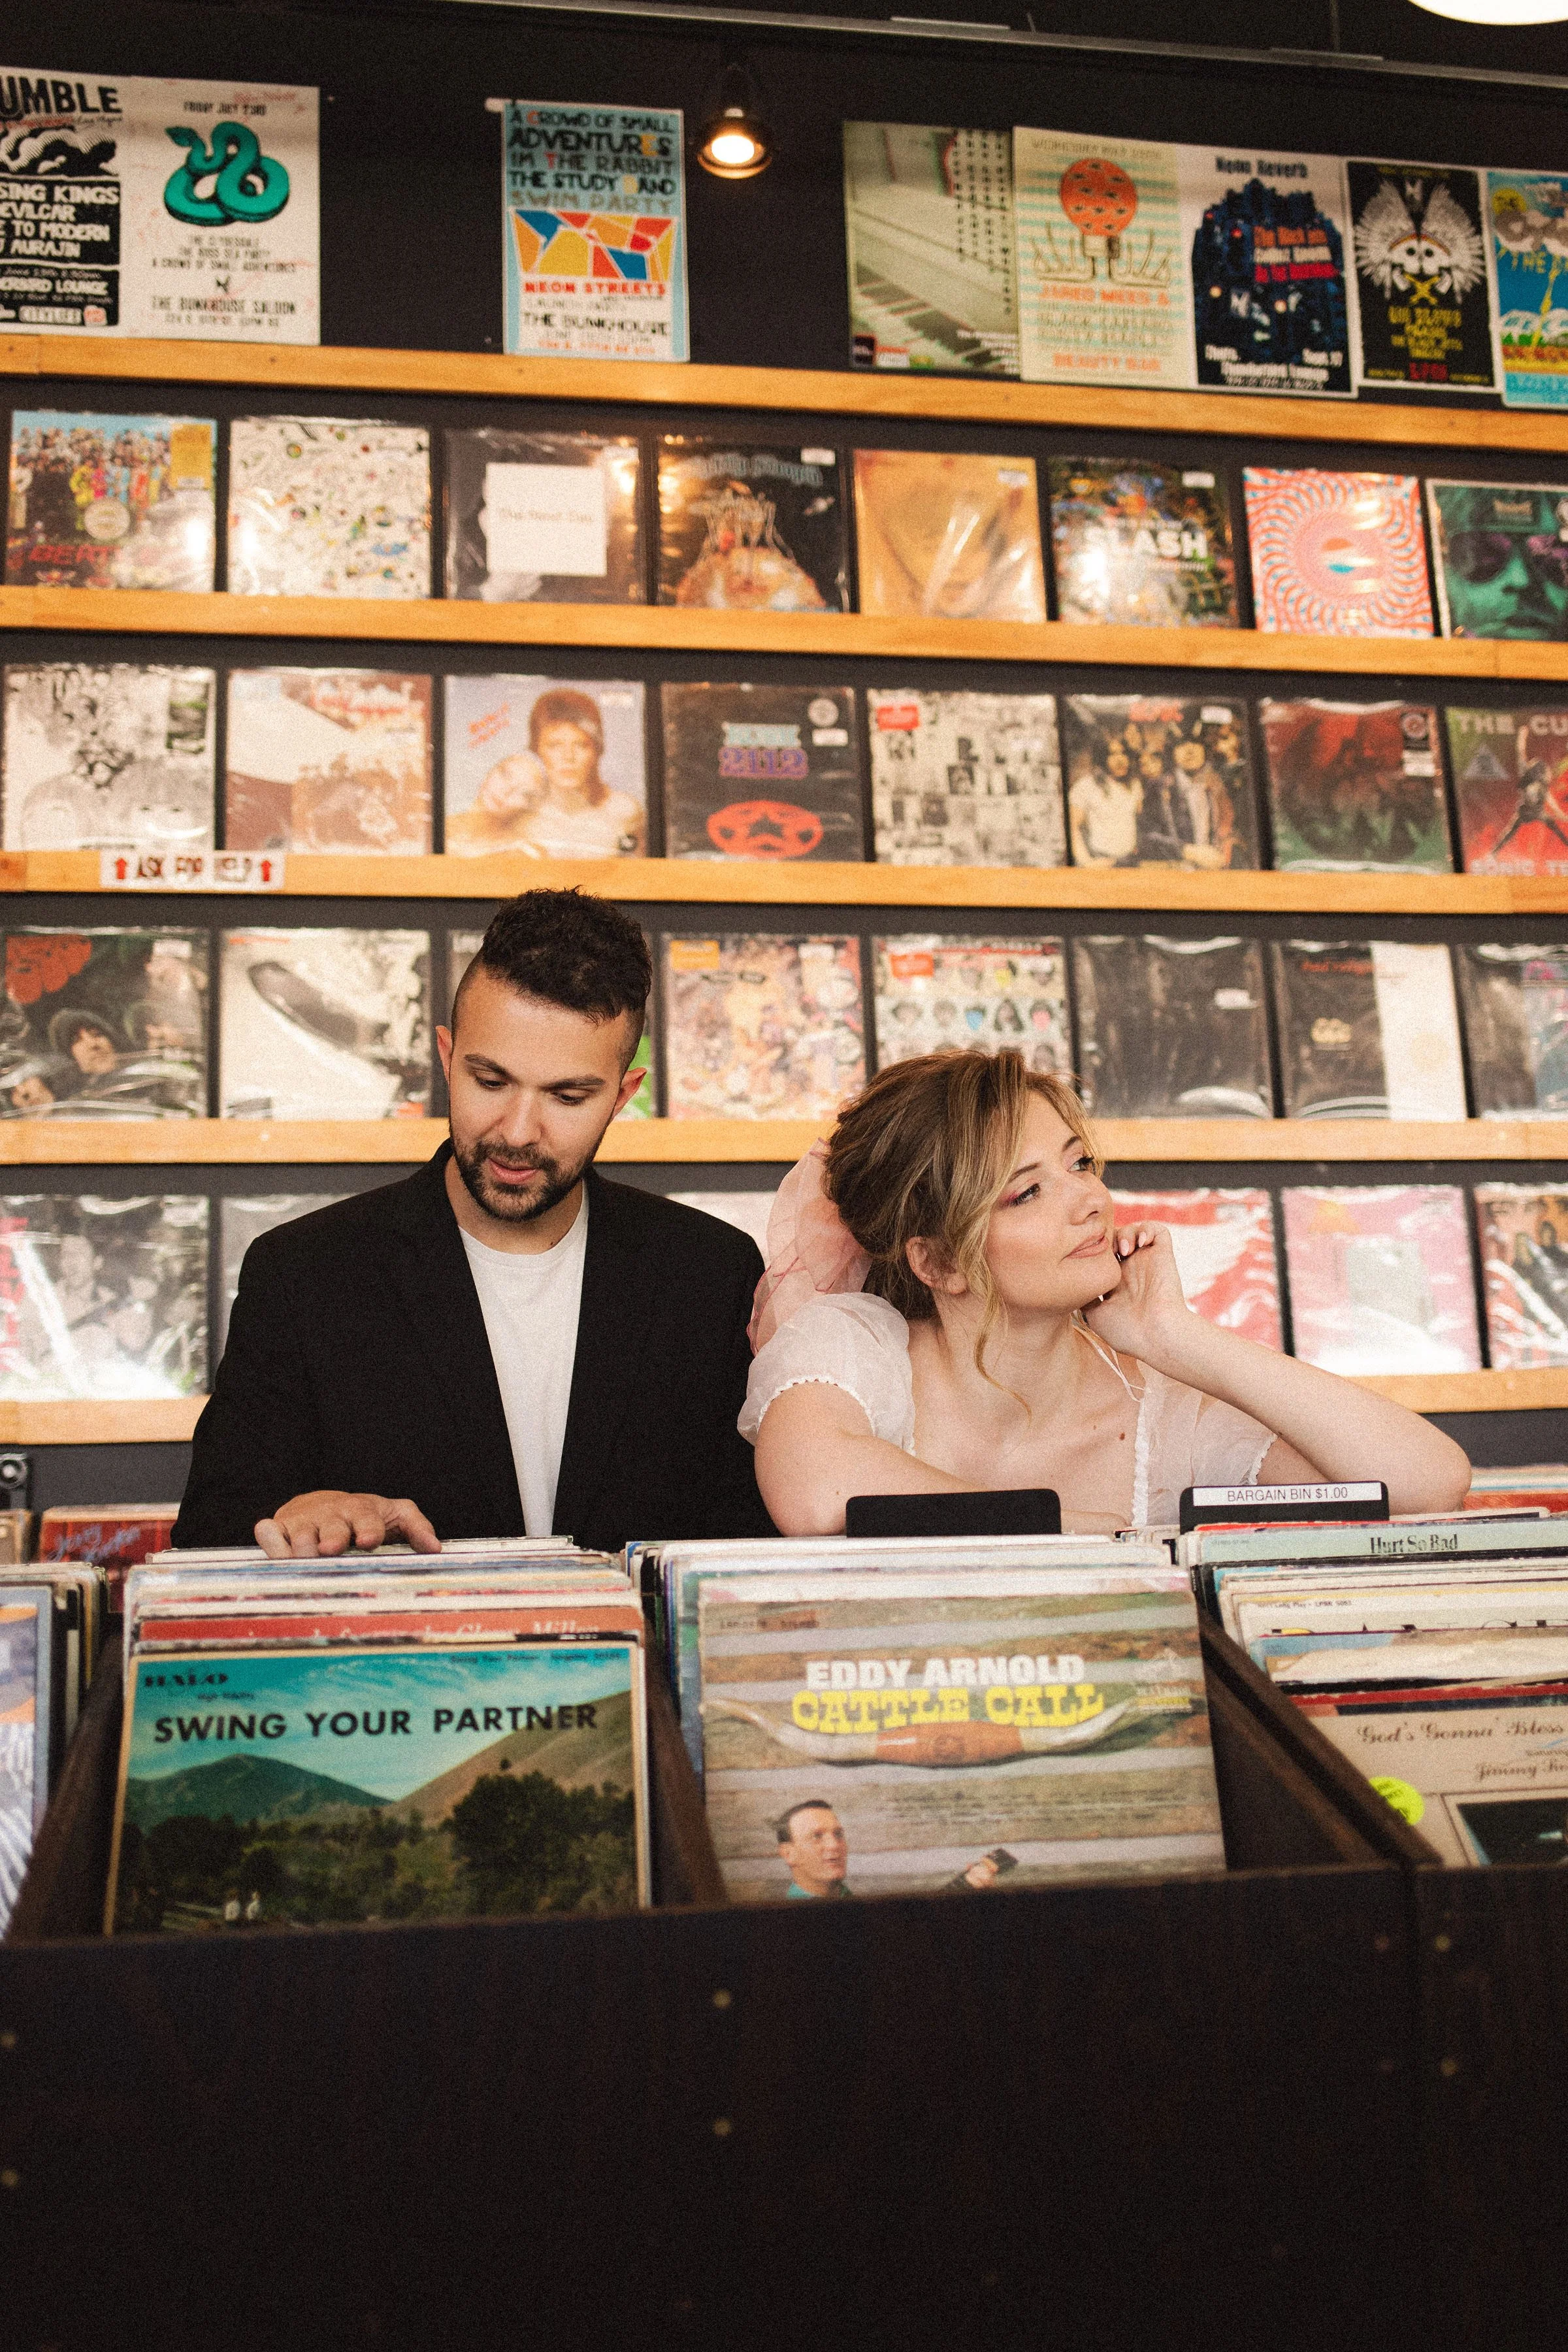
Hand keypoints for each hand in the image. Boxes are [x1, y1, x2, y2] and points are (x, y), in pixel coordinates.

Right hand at [254, 1491, 440, 1559]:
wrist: (322, 1504)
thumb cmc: (363, 1516)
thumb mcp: (394, 1515)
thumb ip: (416, 1527)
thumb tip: (436, 1549)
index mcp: (362, 1511)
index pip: (367, 1519)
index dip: (368, 1529)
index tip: (369, 1540)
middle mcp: (331, 1515)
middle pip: (331, 1528)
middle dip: (332, 1538)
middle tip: (330, 1550)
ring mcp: (304, 1521)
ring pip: (299, 1538)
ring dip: (302, 1552)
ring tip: (306, 1564)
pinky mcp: (278, 1527)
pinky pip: (269, 1535)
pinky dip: (270, 1544)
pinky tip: (275, 1555)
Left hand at [1082, 1223, 1189, 1361]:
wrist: (1157, 1334)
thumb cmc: (1126, 1331)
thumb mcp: (1095, 1316)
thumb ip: (1084, 1297)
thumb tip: (1072, 1283)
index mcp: (1115, 1285)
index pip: (1102, 1258)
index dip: (1092, 1250)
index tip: (1086, 1255)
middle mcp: (1131, 1272)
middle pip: (1115, 1241)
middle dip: (1106, 1238)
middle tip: (1104, 1249)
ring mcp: (1147, 1263)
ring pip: (1133, 1231)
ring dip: (1124, 1233)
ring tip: (1123, 1250)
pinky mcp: (1163, 1256)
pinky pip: (1158, 1231)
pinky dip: (1147, 1229)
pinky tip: (1140, 1243)